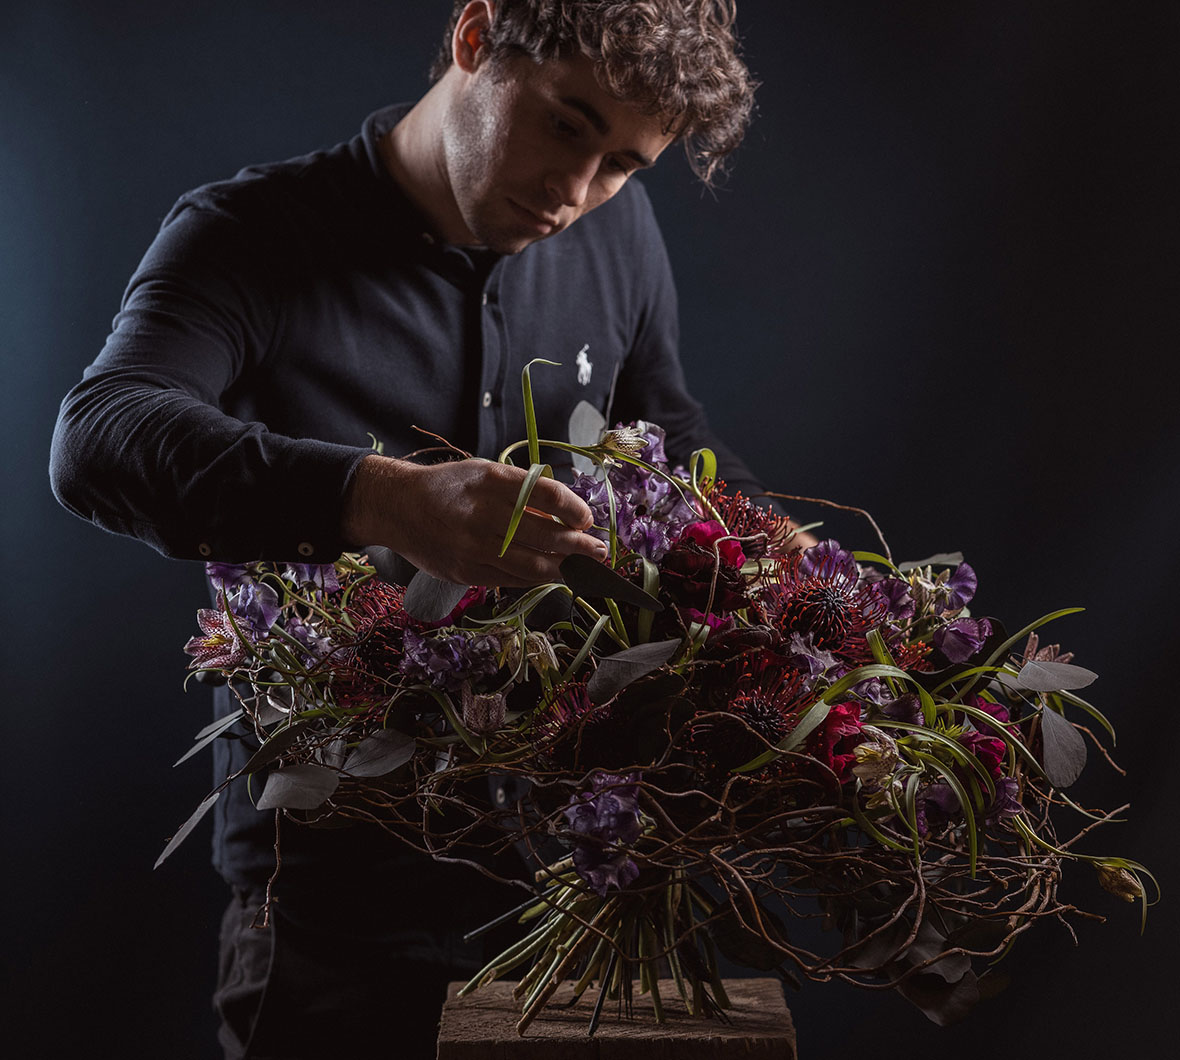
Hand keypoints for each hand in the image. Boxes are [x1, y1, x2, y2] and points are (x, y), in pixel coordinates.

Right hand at [341, 455, 607, 586]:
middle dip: (579, 546)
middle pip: (545, 535)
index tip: (586, 519)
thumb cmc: (449, 487)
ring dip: (564, 567)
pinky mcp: (465, 572)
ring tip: (582, 566)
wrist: (396, 507)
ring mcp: (473, 547)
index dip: (574, 509)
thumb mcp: (484, 473)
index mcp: (491, 481)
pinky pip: (511, 579)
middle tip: (599, 550)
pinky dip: (536, 577)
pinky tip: (552, 574)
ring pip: (532, 565)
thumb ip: (521, 491)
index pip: (547, 496)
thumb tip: (564, 517)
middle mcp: (482, 515)